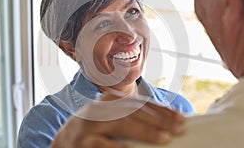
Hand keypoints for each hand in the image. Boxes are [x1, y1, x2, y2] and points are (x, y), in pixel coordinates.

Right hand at [50, 91, 184, 147]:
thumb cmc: (94, 130)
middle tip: (178, 127)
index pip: (139, 102)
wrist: (63, 141)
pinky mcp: (83, 142)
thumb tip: (164, 125)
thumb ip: (130, 117)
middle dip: (157, 119)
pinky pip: (103, 144)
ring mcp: (90, 124)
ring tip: (163, 138)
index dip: (161, 110)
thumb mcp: (110, 118)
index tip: (180, 117)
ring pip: (120, 124)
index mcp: (109, 100)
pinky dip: (118, 147)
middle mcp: (100, 108)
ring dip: (143, 131)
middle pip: (133, 111)